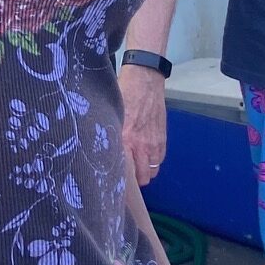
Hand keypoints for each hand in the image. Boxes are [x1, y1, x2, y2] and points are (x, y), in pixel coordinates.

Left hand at [119, 63, 166, 184]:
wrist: (144, 80)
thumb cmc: (122, 95)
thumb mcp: (110, 115)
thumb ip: (108, 136)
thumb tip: (100, 153)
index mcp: (124, 140)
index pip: (124, 173)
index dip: (119, 182)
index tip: (112, 185)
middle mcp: (140, 145)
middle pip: (141, 178)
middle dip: (133, 181)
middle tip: (124, 177)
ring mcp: (154, 143)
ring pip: (152, 171)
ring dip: (144, 172)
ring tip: (134, 167)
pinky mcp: (163, 139)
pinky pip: (160, 160)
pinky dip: (153, 162)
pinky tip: (144, 156)